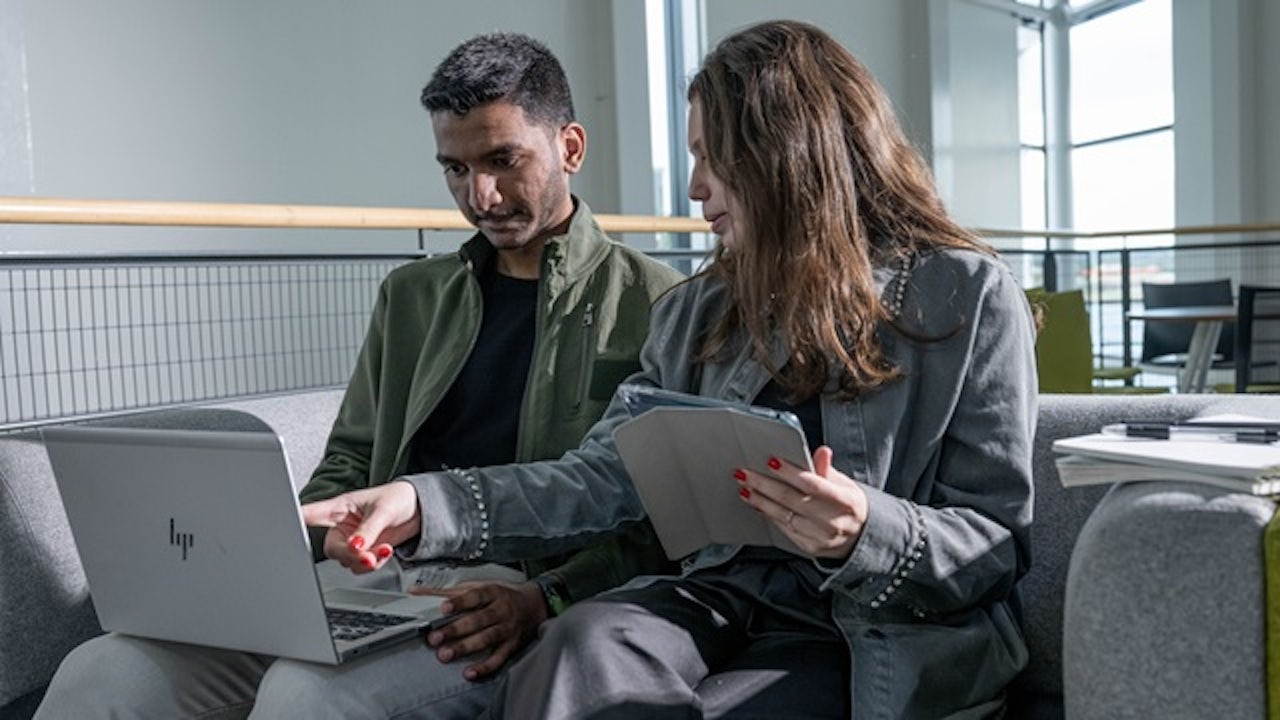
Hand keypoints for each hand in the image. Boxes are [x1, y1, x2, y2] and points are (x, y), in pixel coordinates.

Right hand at [301, 481, 420, 572]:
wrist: (420, 509)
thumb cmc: (398, 499)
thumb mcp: (383, 511)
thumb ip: (368, 530)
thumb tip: (355, 547)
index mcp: (340, 508)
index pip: (311, 515)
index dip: (296, 522)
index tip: (287, 526)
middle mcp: (342, 526)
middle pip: (332, 549)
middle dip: (351, 555)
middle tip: (366, 557)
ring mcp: (352, 540)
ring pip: (348, 561)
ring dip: (366, 561)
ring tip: (383, 550)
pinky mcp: (365, 551)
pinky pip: (362, 566)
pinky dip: (375, 563)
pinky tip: (386, 551)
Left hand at [413, 580, 547, 679]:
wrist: (534, 606)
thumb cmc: (500, 596)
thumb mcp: (478, 587)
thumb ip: (447, 591)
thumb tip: (417, 591)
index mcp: (493, 593)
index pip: (475, 596)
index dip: (459, 602)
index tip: (444, 607)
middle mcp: (501, 610)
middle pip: (478, 620)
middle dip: (455, 629)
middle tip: (435, 638)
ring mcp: (508, 629)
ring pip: (487, 639)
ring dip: (465, 647)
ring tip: (446, 655)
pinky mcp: (512, 646)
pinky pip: (498, 658)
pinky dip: (484, 667)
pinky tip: (469, 672)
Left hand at [735, 446, 867, 559]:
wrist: (860, 537)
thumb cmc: (849, 505)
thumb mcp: (845, 484)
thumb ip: (828, 469)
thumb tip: (821, 451)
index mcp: (846, 502)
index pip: (813, 484)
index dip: (790, 472)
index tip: (771, 461)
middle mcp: (833, 521)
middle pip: (792, 500)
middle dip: (765, 485)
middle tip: (746, 473)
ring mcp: (820, 537)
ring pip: (784, 516)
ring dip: (761, 500)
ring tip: (745, 488)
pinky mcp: (809, 547)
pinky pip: (784, 528)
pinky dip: (768, 515)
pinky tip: (757, 504)